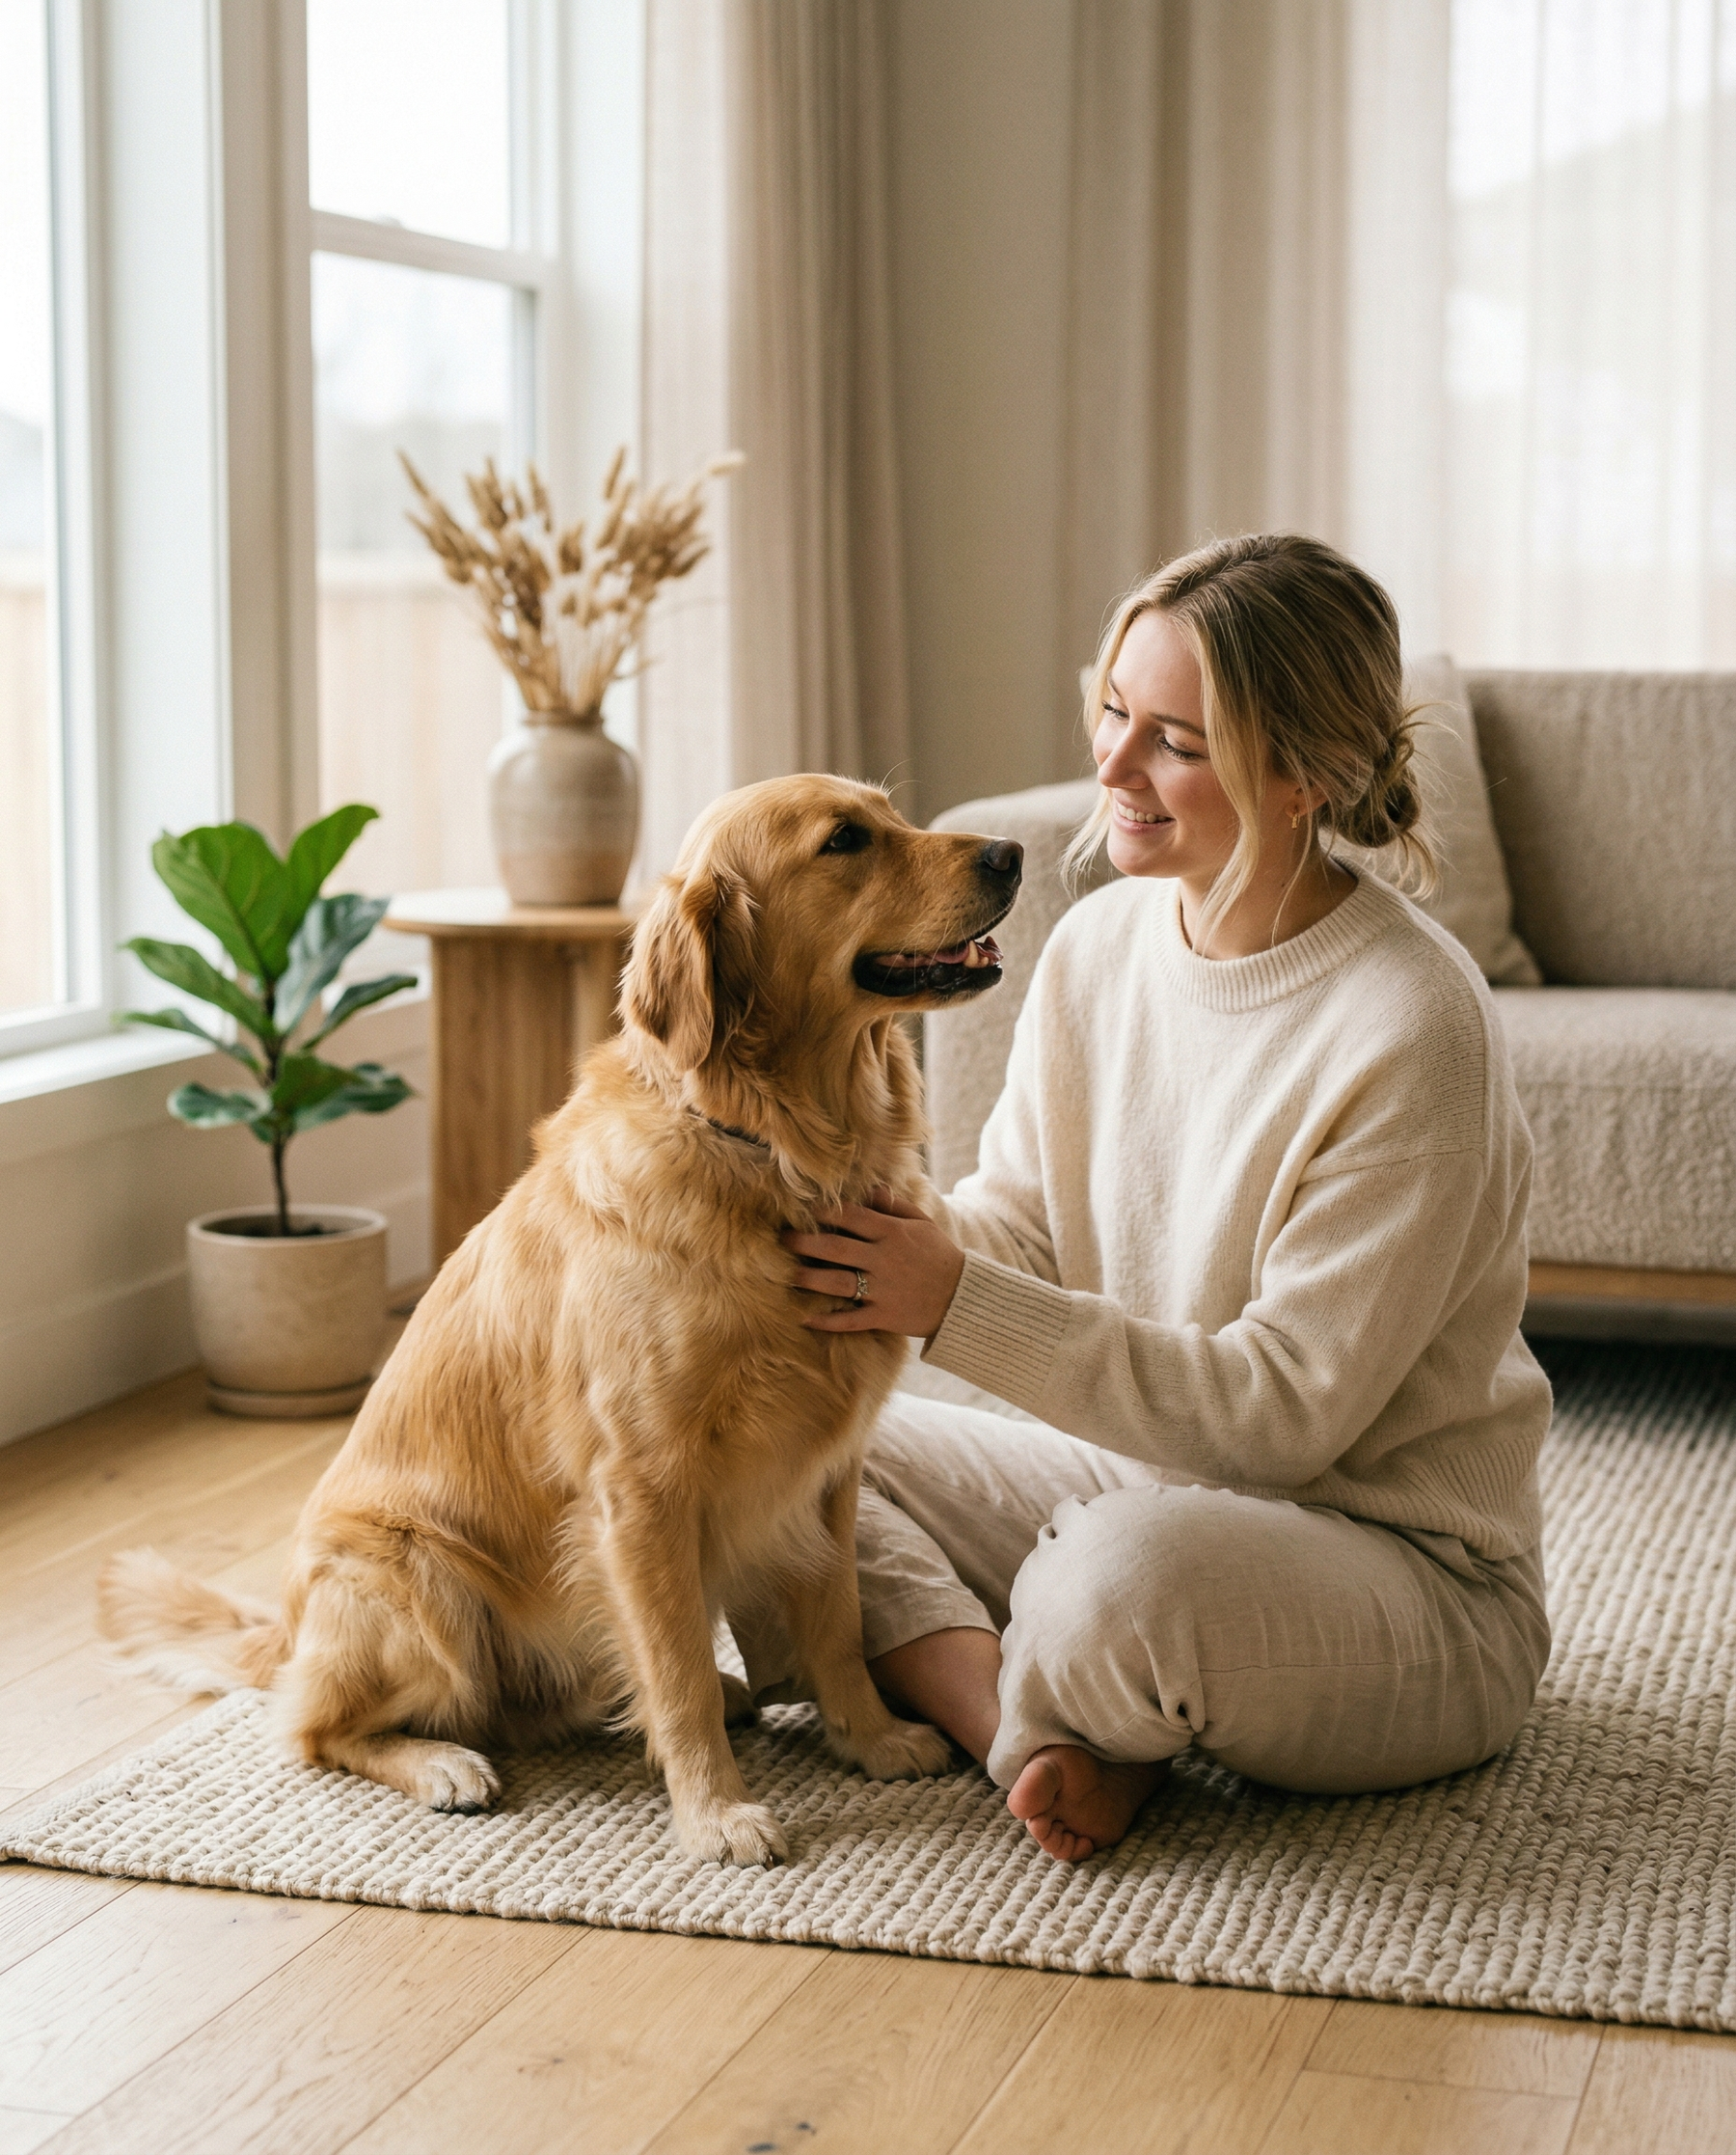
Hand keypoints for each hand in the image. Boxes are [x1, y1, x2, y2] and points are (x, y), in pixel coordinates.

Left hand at [782, 1186, 965, 1338]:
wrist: (963, 1297)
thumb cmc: (939, 1255)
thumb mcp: (922, 1224)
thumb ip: (895, 1207)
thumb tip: (871, 1188)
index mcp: (893, 1233)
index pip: (853, 1217)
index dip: (826, 1212)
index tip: (805, 1210)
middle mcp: (884, 1259)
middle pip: (836, 1248)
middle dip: (806, 1243)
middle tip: (783, 1239)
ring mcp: (883, 1289)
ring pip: (838, 1282)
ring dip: (810, 1278)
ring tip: (789, 1274)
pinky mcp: (884, 1316)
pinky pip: (851, 1320)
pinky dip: (827, 1321)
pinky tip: (804, 1317)